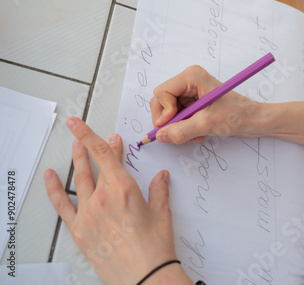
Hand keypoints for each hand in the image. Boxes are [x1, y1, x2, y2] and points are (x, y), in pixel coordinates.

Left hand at [44, 117, 192, 284]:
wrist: (145, 275)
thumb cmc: (155, 246)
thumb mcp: (162, 212)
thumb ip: (159, 190)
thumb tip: (161, 177)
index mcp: (123, 189)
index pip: (105, 155)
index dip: (91, 136)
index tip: (80, 124)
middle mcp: (102, 198)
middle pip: (94, 165)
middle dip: (90, 148)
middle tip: (84, 136)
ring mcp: (88, 214)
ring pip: (79, 181)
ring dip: (77, 162)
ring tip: (74, 148)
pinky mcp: (80, 230)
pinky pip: (63, 206)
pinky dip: (54, 190)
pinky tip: (51, 178)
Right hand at [150, 65, 260, 143]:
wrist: (255, 120)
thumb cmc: (237, 115)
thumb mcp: (207, 124)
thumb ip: (181, 130)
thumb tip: (160, 136)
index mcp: (192, 77)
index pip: (161, 92)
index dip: (164, 112)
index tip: (172, 125)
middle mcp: (189, 81)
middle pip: (161, 101)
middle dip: (169, 121)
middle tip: (181, 134)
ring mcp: (191, 91)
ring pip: (169, 111)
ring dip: (178, 126)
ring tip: (194, 135)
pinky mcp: (194, 102)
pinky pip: (178, 116)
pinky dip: (184, 127)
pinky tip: (197, 133)